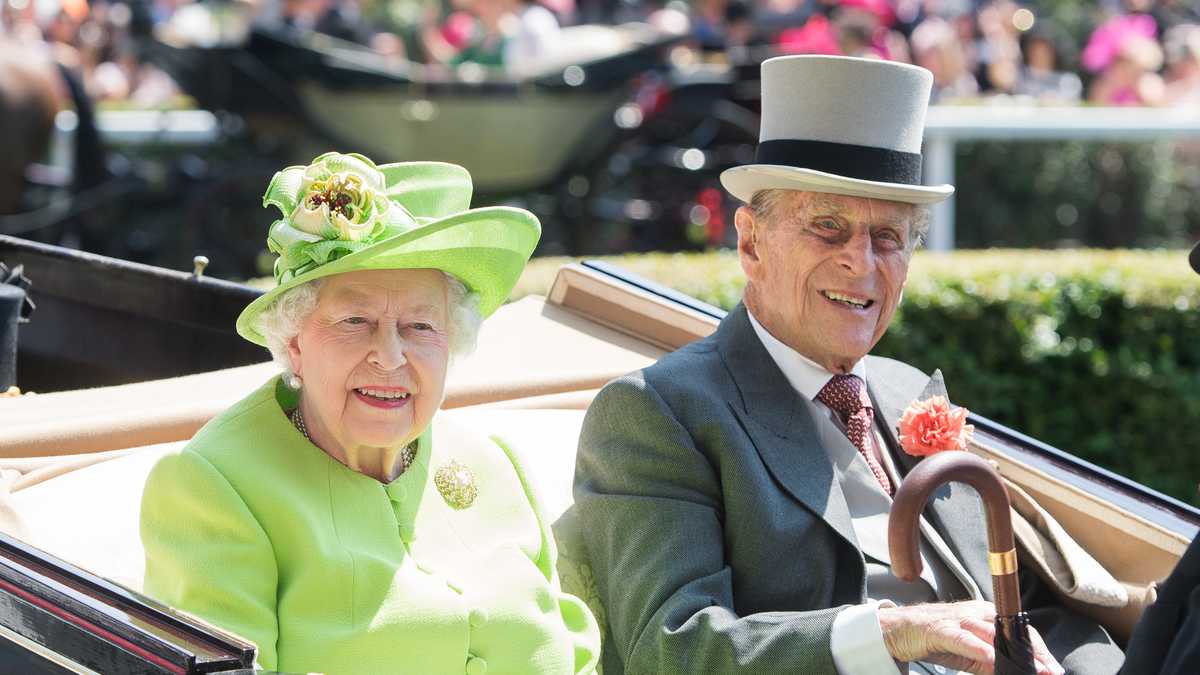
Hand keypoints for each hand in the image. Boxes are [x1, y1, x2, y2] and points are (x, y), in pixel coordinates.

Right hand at [878, 601, 1063, 674]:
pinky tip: (994, 660)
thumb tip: (1012, 672)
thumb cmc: (934, 638)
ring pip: (993, 634)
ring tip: (1032, 669)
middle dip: (1034, 652)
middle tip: (1050, 671)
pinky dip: (981, 649)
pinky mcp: (940, 628)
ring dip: (1015, 653)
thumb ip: (989, 662)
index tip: (1053, 668)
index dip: (1038, 649)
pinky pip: (964, 639)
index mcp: (984, 614)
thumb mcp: (968, 653)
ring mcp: (958, 618)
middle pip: (1012, 630)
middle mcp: (975, 612)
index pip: (1019, 630)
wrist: (897, 629)